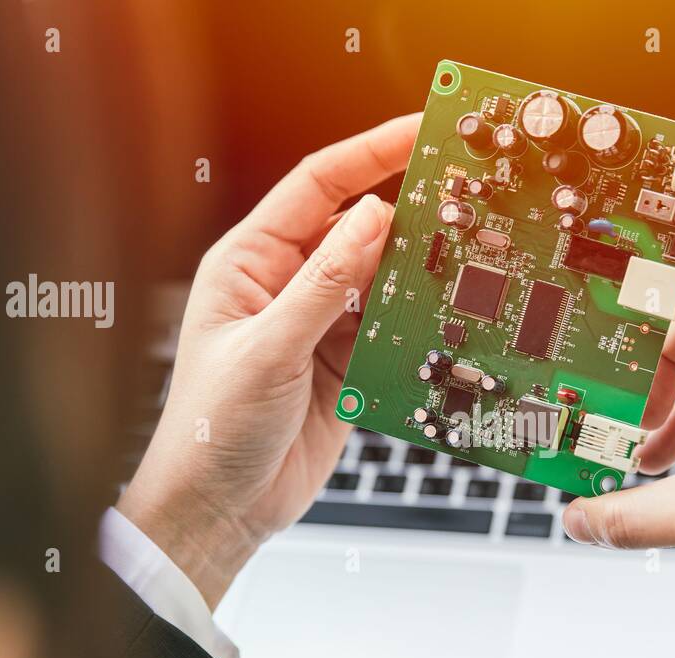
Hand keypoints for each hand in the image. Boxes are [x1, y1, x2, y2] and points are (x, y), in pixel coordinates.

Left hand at [119, 114, 419, 607]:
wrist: (221, 509)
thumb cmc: (209, 430)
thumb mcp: (267, 350)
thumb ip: (323, 285)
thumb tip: (372, 220)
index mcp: (249, 263)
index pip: (316, 187)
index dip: (370, 153)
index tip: (420, 131)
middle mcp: (285, 286)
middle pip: (358, 228)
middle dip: (408, 208)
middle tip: (462, 191)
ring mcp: (318, 326)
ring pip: (381, 279)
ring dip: (419, 268)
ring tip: (466, 251)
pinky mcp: (345, 365)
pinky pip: (390, 328)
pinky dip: (417, 320)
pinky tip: (444, 312)